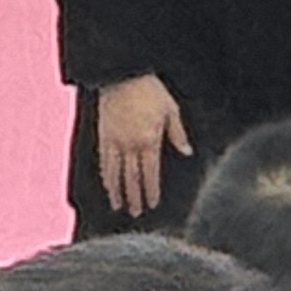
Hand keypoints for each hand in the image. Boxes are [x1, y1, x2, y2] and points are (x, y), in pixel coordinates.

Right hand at [95, 74, 188, 218]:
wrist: (123, 77)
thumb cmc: (152, 91)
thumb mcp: (171, 110)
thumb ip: (178, 134)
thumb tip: (187, 152)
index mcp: (150, 140)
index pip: (150, 173)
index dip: (151, 190)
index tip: (152, 204)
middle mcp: (131, 145)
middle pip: (132, 177)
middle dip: (135, 196)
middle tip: (136, 213)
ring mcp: (115, 142)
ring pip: (115, 173)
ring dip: (117, 191)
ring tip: (119, 206)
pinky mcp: (103, 136)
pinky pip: (104, 161)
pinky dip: (105, 175)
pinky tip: (107, 184)